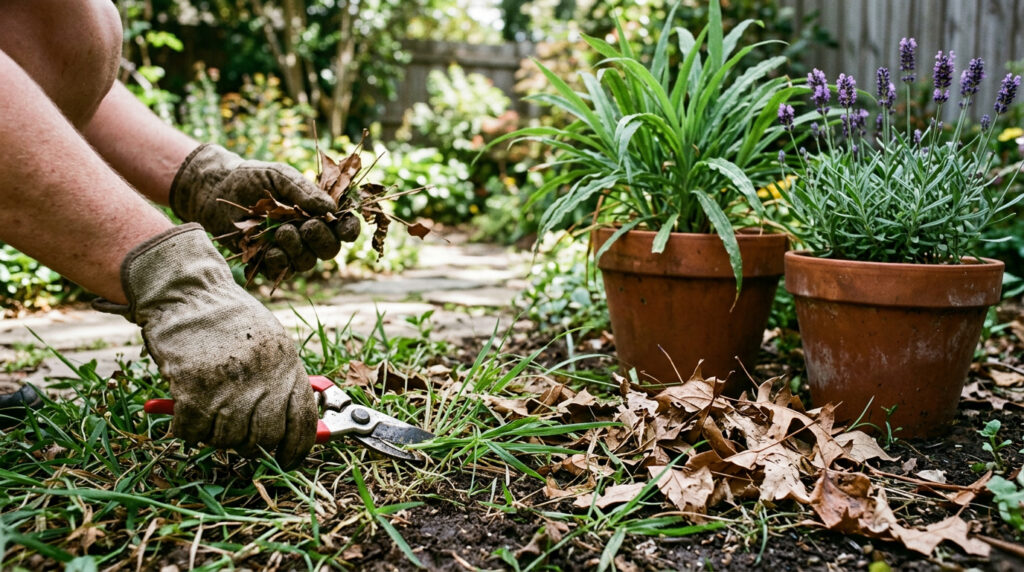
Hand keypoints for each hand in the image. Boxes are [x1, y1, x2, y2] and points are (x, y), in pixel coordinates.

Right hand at [98, 224, 317, 468]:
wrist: (188, 292)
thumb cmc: (229, 318)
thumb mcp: (270, 342)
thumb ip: (282, 380)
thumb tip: (292, 426)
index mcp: (287, 364)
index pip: (303, 421)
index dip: (297, 449)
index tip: (288, 460)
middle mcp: (263, 376)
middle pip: (265, 437)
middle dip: (252, 445)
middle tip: (239, 436)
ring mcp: (229, 384)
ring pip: (228, 438)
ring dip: (216, 435)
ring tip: (210, 414)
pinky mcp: (193, 387)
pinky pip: (193, 430)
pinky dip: (187, 428)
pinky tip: (185, 411)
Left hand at [169, 144, 358, 278]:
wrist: (214, 188)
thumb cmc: (251, 177)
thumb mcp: (280, 176)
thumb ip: (304, 191)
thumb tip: (331, 209)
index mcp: (316, 212)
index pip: (343, 227)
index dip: (349, 230)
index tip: (344, 228)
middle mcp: (306, 233)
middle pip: (329, 249)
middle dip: (321, 240)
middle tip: (306, 226)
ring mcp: (287, 249)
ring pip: (306, 262)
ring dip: (298, 249)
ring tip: (280, 232)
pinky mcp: (266, 261)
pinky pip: (281, 271)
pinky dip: (279, 262)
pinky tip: (270, 249)